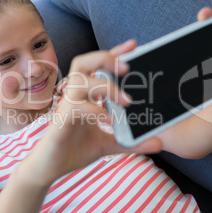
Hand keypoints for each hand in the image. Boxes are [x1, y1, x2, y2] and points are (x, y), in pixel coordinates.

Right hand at [22, 40, 162, 184]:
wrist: (52, 167)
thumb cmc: (75, 149)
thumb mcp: (110, 144)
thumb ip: (131, 141)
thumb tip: (159, 143)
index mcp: (86, 96)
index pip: (99, 67)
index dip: (114, 53)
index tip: (133, 45)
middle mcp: (75, 96)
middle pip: (83, 62)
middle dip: (104, 58)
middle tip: (126, 67)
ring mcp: (66, 106)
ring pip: (79, 80)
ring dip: (104, 86)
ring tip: (125, 101)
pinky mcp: (61, 120)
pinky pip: (76, 107)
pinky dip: (95, 111)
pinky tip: (109, 121)